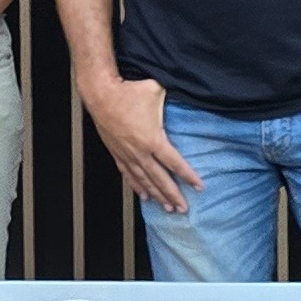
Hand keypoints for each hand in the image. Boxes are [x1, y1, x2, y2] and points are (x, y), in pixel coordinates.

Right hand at [77, 74, 202, 213]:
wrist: (100, 93)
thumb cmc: (128, 91)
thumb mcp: (157, 91)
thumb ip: (175, 96)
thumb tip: (189, 92)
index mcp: (152, 139)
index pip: (174, 163)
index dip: (188, 176)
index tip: (199, 186)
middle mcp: (140, 151)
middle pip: (160, 179)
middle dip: (173, 195)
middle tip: (183, 209)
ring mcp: (127, 154)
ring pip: (144, 181)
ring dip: (157, 196)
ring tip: (167, 208)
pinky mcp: (117, 153)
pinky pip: (129, 175)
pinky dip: (137, 187)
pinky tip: (144, 196)